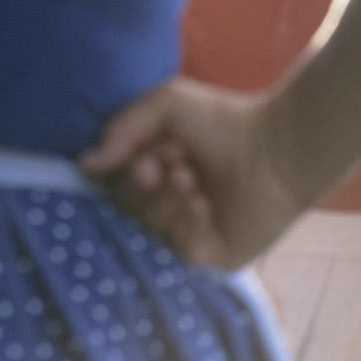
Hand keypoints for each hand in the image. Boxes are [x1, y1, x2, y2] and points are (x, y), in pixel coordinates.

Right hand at [79, 77, 307, 268]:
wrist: (278, 148)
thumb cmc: (223, 121)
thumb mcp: (164, 105)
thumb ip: (120, 129)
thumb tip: (83, 165)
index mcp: (155, 169)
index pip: (113, 180)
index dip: (118, 170)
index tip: (138, 156)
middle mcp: (168, 202)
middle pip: (126, 206)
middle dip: (142, 183)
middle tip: (172, 165)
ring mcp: (190, 231)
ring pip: (150, 228)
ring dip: (166, 200)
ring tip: (193, 180)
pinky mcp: (214, 255)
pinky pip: (179, 250)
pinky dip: (186, 224)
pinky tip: (204, 204)